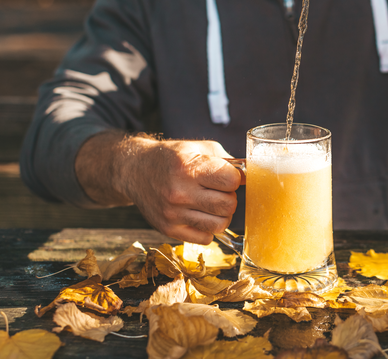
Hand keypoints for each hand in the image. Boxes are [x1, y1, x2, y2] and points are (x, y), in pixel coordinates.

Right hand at [118, 138, 241, 243]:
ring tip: (210, 203)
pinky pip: (206, 237)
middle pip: (228, 205)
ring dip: (220, 214)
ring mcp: (173, 214)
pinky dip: (207, 227)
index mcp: (188, 167)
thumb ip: (227, 161)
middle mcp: (179, 192)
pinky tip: (198, 213)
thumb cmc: (172, 157)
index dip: (235, 178)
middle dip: (229, 197)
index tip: (228, 176)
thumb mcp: (199, 149)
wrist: (135, 170)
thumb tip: (252, 175)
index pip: (232, 181)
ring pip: (220, 225)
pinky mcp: (169, 230)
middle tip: (218, 190)